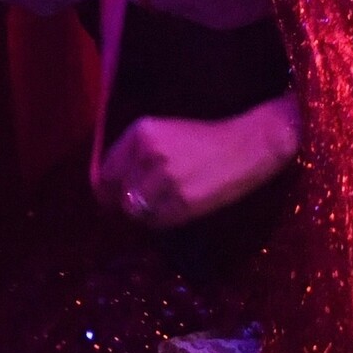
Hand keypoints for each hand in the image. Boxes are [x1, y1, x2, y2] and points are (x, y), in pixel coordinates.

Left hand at [97, 94, 300, 226]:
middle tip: (147, 201)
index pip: (105, 172)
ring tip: (166, 202)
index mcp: (141, 132)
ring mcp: (166, 177)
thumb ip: (134, 157)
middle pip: (119, 194)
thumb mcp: (164, 134)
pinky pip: (158, 221)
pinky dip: (164, 219)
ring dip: (147, 212)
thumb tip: (104, 190)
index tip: (114, 198)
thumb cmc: (205, 140)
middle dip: (128, 202)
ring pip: (136, 210)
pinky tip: (179, 206)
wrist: (247, 146)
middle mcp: (149, 152)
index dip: (108, 190)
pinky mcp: (183, 200)